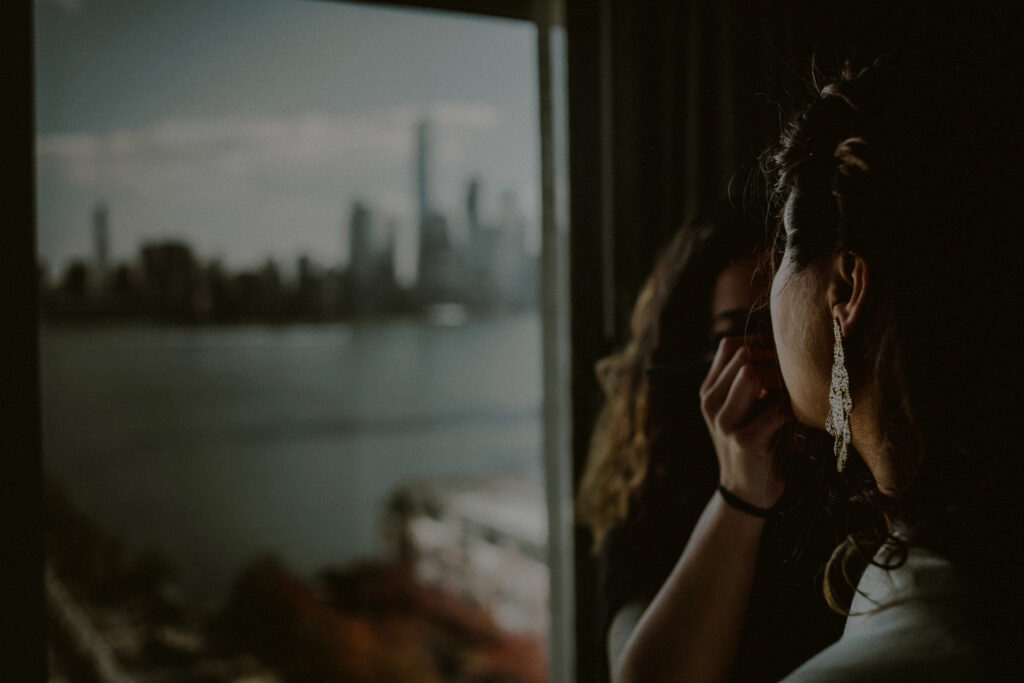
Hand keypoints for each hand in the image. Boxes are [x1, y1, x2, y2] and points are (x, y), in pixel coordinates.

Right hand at [699, 336, 789, 508]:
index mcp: (709, 391)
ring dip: (781, 379)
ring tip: (794, 394)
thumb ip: (748, 381)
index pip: (730, 346)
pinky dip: (793, 409)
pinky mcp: (746, 441)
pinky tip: (798, 419)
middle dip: (775, 359)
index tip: (781, 360)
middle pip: (743, 355)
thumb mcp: (742, 409)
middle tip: (795, 376)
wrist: (745, 491)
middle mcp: (710, 403)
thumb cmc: (754, 442)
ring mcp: (725, 422)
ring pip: (751, 374)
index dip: (760, 344)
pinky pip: (776, 409)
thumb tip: (777, 347)